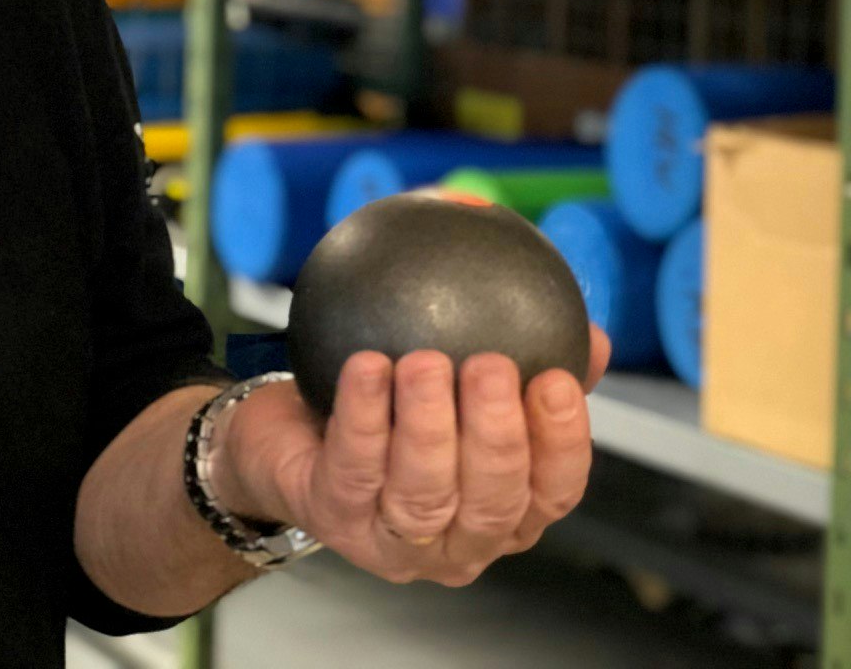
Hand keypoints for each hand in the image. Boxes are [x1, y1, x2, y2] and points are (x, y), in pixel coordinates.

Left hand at [219, 326, 609, 585]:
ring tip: (427, 361)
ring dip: (429, 425)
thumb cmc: (386, 414)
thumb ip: (522, 369)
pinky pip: (354, 466)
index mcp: (504, 514)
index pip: (553, 492)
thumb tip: (593, 336)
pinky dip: (363, 415)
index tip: (557, 381)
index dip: (562, 443)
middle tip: (491, 365)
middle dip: (497, 434)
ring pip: (423, 493)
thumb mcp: (458, 390)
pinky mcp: (333, 517)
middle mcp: (457, 542)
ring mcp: (393, 540)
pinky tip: (368, 367)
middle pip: (492, 501)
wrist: (284, 437)